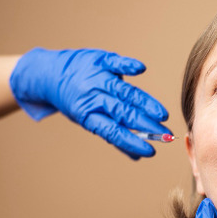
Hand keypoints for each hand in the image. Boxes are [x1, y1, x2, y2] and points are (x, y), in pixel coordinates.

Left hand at [9, 47, 168, 157]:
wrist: (51, 74)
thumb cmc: (76, 101)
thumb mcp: (89, 120)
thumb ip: (115, 136)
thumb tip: (138, 157)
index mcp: (88, 115)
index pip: (113, 132)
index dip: (132, 142)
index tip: (151, 152)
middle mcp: (93, 97)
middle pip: (122, 112)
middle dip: (146, 125)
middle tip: (166, 134)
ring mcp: (97, 77)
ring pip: (124, 91)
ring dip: (145, 103)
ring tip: (162, 115)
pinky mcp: (100, 60)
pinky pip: (115, 63)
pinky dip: (127, 66)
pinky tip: (141, 69)